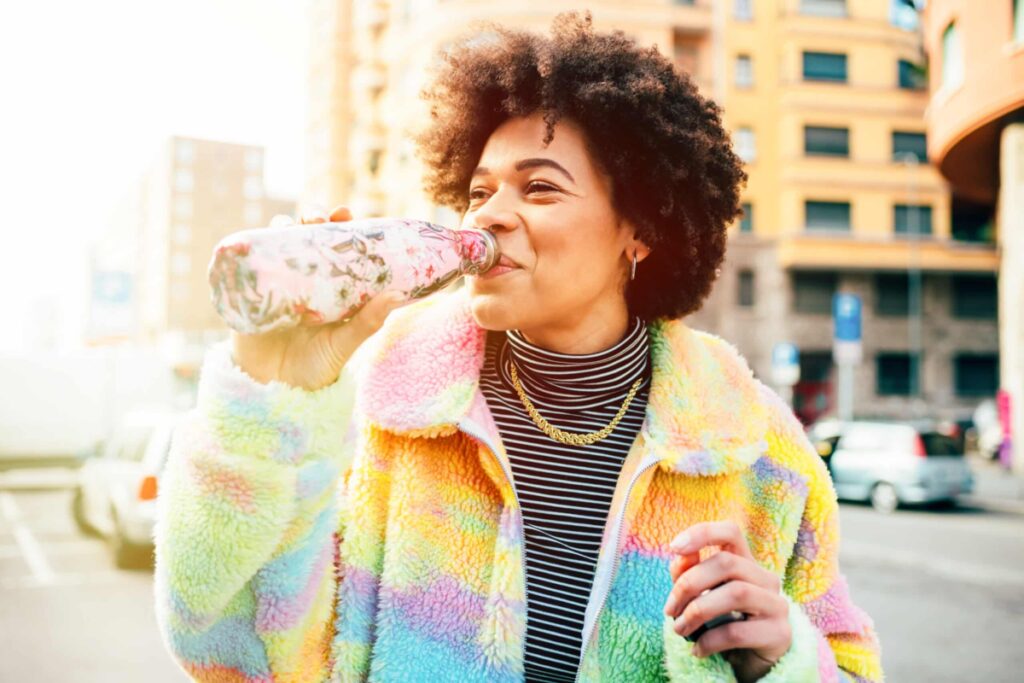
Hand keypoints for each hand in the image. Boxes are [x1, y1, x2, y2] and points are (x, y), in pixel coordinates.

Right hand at [232, 204, 406, 390]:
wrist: (274, 393)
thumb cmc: (314, 368)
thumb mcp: (344, 344)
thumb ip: (368, 321)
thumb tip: (398, 295)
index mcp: (330, 288)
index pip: (336, 248)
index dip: (340, 226)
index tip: (346, 212)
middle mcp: (303, 280)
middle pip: (306, 238)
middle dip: (311, 219)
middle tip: (318, 216)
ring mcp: (276, 283)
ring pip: (277, 244)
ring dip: (283, 227)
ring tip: (293, 225)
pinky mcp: (249, 294)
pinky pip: (248, 266)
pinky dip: (251, 249)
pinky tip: (258, 239)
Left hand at [663, 521, 791, 682]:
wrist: (750, 665)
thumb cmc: (721, 625)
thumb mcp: (699, 597)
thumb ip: (688, 574)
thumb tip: (680, 555)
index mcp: (746, 564)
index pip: (731, 532)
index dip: (703, 533)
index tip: (673, 547)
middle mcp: (766, 579)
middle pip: (727, 562)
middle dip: (689, 583)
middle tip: (669, 610)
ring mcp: (777, 605)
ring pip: (736, 593)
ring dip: (697, 611)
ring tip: (679, 629)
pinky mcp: (780, 635)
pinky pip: (738, 631)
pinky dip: (709, 640)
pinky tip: (697, 649)